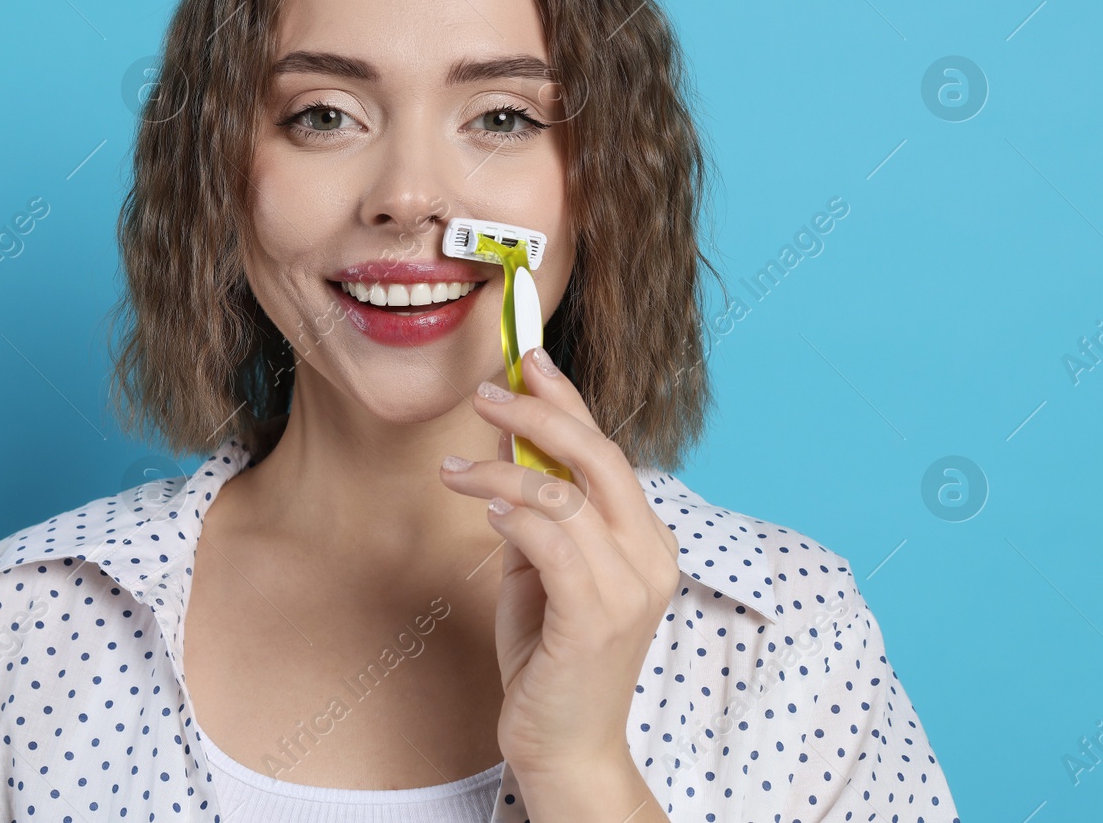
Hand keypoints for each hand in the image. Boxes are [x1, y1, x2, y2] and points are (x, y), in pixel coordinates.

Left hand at [438, 346, 680, 800]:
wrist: (565, 745)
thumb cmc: (550, 655)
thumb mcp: (538, 565)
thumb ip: (533, 506)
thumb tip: (506, 438)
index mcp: (645, 537)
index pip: (607, 449)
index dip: (568, 397)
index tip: (528, 357)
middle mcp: (650, 554)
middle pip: (598, 456)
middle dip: (539, 413)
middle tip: (486, 392)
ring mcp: (630, 587)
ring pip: (563, 495)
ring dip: (499, 473)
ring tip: (452, 470)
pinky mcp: (597, 618)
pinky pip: (551, 541)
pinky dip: (511, 515)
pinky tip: (481, 511)